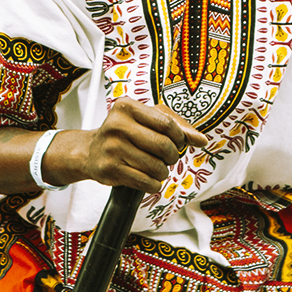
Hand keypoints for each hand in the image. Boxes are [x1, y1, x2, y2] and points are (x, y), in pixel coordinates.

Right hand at [47, 98, 209, 190]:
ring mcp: (112, 148)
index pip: (167, 123)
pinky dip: (153, 184)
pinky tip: (147, 179)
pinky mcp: (110, 170)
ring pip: (156, 167)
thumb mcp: (146, 119)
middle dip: (172, 156)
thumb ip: (176, 126)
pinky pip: (146, 182)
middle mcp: (117, 125)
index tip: (177, 143)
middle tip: (167, 158)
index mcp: (127, 106)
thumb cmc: (124, 133)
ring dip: (162, 172)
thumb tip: (201, 140)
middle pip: (164, 146)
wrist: (91, 151)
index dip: (179, 137)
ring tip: (155, 168)